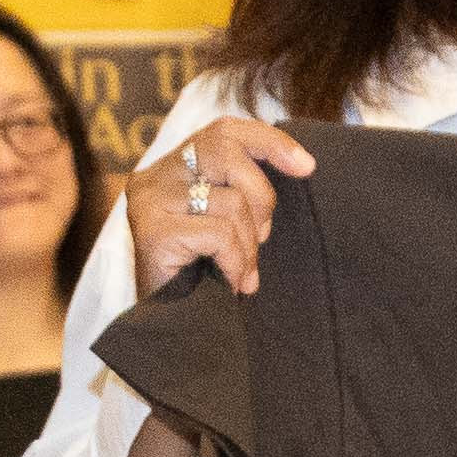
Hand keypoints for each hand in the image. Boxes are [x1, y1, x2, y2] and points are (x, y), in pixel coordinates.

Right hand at [126, 116, 310, 295]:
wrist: (169, 326)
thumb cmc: (202, 272)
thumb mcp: (224, 219)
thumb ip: (242, 187)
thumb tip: (300, 163)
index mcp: (171, 166)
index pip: (223, 130)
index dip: (269, 141)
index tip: (306, 166)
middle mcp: (153, 176)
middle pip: (226, 152)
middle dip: (262, 197)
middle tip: (263, 238)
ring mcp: (149, 201)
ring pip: (230, 201)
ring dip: (249, 244)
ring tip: (242, 271)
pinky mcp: (153, 232)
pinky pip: (219, 234)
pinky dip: (236, 262)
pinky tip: (233, 282)